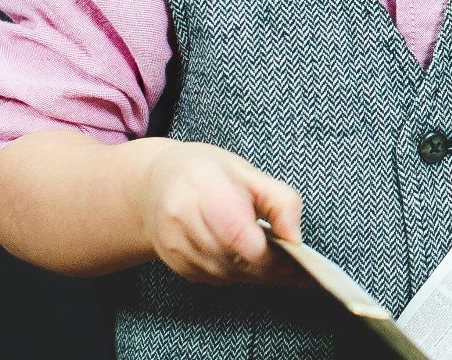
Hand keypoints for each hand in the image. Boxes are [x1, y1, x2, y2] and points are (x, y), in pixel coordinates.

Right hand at [137, 140, 306, 285]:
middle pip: (234, 259)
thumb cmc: (206, 173)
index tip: (295, 256)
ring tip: (279, 263)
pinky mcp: (176, 264)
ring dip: (257, 275)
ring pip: (227, 275)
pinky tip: (252, 263)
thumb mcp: (248, 172)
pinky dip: (239, 275)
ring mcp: (175, 246)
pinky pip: (216, 279)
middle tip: (297, 266)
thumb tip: (296, 237)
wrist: (154, 185)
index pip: (237, 234)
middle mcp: (182, 219)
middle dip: (270, 267)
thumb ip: (280, 200)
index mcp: (203, 187)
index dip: (269, 253)